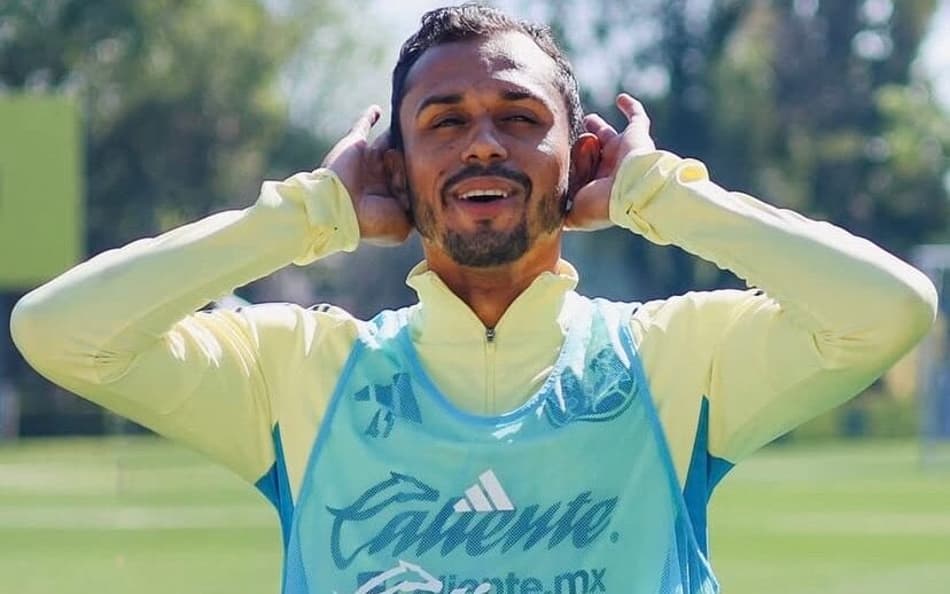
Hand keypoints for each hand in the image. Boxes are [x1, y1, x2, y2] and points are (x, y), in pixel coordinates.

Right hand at [322, 106, 411, 245]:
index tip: (416, 186)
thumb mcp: (401, 227)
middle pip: (404, 160)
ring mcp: (368, 160)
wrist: (338, 208)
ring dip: (398, 141)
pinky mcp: (355, 144)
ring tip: (408, 134)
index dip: (419, 179)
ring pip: (390, 143)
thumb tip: (422, 198)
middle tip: (409, 164)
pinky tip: (378, 110)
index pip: (412, 180)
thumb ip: (415, 212)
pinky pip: (363, 125)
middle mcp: (380, 177)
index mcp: (390, 196)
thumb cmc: (371, 220)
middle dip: (410, 160)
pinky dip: (370, 116)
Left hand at [565, 93, 655, 230]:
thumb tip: (550, 219)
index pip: (582, 172)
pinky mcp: (637, 136)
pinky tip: (621, 99)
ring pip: (607, 135)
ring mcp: (624, 151)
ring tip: (586, 118)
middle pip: (592, 152)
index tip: (555, 163)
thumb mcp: (576, 214)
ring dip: (596, 126)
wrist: (633, 191)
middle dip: (582, 146)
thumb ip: (563, 213)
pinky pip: (637, 117)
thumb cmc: (604, 204)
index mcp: (599, 185)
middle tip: (568, 137)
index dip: (572, 169)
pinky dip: (631, 106)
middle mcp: (611, 168)